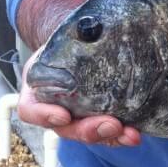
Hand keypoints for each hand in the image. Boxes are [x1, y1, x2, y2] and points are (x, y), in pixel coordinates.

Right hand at [17, 51, 141, 146]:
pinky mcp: (99, 121)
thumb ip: (65, 43)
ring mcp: (77, 120)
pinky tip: (135, 133)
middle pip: (66, 130)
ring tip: (130, 134)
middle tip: (111, 124)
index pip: (31, 111)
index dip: (45, 116)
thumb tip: (88, 28)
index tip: (63, 114)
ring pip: (90, 136)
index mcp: (37, 93)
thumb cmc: (65, 46)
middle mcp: (55, 112)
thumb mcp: (57, 42)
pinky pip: (108, 135)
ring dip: (111, 137)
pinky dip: (122, 135)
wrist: (79, 48)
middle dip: (89, 130)